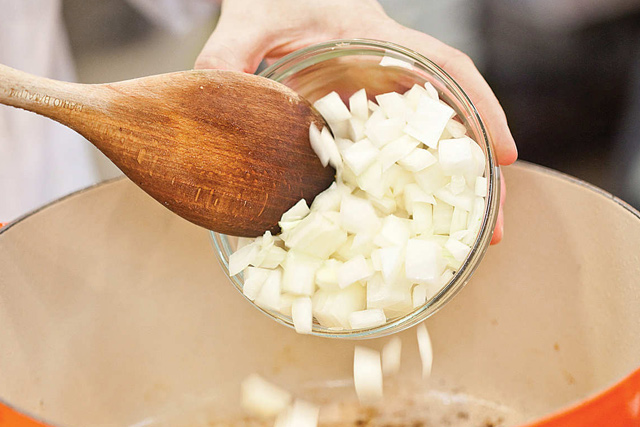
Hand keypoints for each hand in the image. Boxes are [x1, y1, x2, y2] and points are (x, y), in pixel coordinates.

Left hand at [195, 0, 516, 242]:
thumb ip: (230, 52)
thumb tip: (211, 92)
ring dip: (450, 195)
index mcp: (377, 42)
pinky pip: (391, 160)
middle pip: (450, 124)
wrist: (274, 0)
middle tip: (492, 231)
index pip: (443, 67)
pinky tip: (406, 229)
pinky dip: (404, 193)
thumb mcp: (254, 18)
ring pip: (428, 149)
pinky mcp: (359, 124)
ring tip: (466, 244)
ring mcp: (378, 104)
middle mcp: (389, 77)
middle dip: (476, 175)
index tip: (506, 154)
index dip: (479, 108)